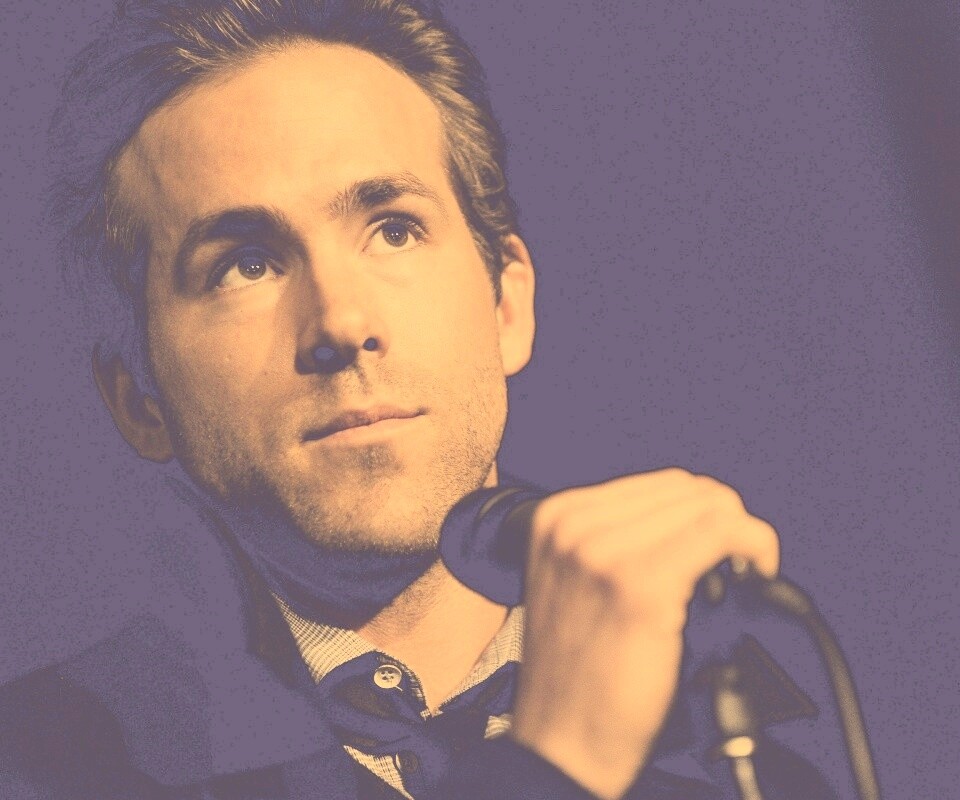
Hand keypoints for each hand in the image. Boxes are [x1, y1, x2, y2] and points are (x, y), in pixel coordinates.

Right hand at [508, 469, 779, 798]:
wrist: (560, 742)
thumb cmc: (577, 673)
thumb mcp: (574, 582)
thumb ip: (614, 540)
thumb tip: (693, 518)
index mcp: (556, 518)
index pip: (659, 484)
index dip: (702, 513)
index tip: (718, 548)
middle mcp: (574, 525)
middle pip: (686, 490)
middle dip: (724, 521)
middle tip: (737, 565)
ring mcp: (603, 552)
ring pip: (708, 505)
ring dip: (742, 535)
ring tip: (744, 574)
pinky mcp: (640, 584)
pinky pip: (721, 534)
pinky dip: (754, 545)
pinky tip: (757, 573)